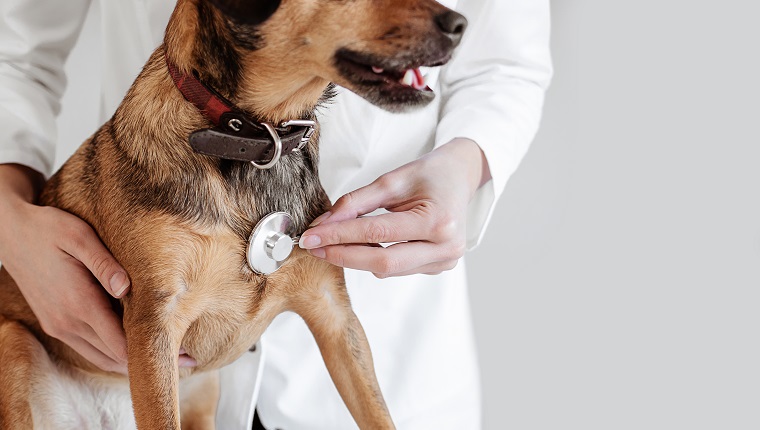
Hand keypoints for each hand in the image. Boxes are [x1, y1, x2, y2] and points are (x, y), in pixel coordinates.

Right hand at [0, 165, 197, 371]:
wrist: (10, 232)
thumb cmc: (50, 228)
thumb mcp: (79, 236)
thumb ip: (104, 263)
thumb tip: (127, 287)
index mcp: (79, 303)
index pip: (122, 344)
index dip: (154, 354)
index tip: (186, 356)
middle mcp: (67, 322)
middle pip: (115, 358)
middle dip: (151, 362)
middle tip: (189, 361)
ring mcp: (59, 326)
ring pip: (102, 358)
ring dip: (133, 362)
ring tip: (170, 357)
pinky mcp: (56, 324)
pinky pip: (90, 349)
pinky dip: (115, 353)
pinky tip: (137, 345)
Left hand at [299, 138, 490, 277]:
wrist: (461, 176)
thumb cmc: (430, 174)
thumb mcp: (392, 179)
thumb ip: (357, 202)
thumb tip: (324, 224)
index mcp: (438, 220)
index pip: (377, 232)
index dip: (340, 235)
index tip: (311, 235)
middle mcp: (446, 247)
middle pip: (382, 261)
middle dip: (343, 255)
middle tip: (314, 247)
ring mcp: (445, 261)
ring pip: (387, 269)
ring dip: (356, 258)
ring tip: (331, 243)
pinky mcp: (438, 267)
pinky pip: (397, 268)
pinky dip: (375, 258)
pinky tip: (360, 246)